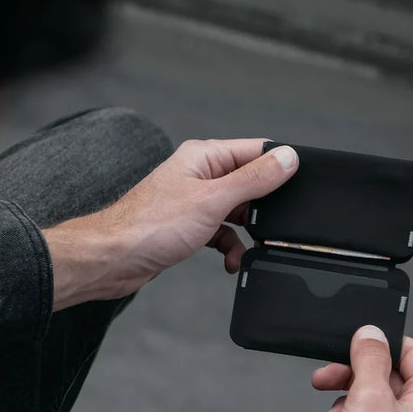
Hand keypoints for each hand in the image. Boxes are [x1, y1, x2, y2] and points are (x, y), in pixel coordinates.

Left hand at [43, 138, 297, 309]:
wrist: (113, 259)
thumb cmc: (149, 226)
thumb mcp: (213, 200)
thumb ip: (253, 179)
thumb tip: (287, 158)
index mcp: (204, 156)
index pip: (255, 150)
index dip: (279, 166)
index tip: (300, 185)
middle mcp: (199, 174)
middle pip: (249, 183)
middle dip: (263, 208)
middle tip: (272, 227)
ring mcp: (194, 200)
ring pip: (237, 211)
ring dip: (246, 232)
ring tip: (249, 248)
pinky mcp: (188, 225)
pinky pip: (222, 232)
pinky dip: (230, 246)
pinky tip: (231, 261)